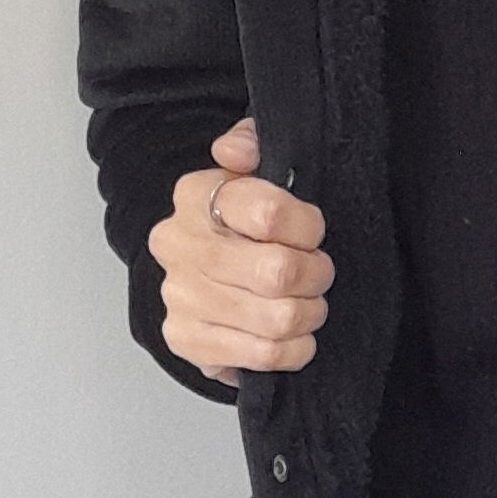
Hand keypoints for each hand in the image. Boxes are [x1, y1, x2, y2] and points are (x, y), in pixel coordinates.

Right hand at [150, 118, 332, 384]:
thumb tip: (236, 150)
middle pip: (277, 273)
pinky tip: (293, 335)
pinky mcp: (185, 339)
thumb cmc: (245, 224)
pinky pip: (264, 354)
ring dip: (307, 314)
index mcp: (197, 194)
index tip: (312, 233)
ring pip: (277, 319)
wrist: (209, 275)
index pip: (269, 213)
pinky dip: (294, 349)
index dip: (308, 228)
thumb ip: (254, 143)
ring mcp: (179, 295)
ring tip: (306, 303)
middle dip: (315, 276)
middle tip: (317, 273)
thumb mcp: (257, 170)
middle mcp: (179, 244)